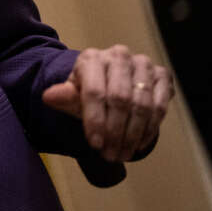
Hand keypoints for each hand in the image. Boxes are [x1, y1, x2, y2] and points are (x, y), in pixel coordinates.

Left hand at [43, 45, 174, 161]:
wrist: (110, 81)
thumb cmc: (89, 90)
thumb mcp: (73, 94)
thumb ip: (64, 97)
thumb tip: (48, 97)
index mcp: (92, 58)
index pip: (94, 91)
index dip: (95, 120)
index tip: (95, 145)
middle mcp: (119, 56)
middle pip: (120, 99)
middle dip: (115, 132)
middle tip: (110, 155)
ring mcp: (143, 64)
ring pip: (142, 104)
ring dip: (133, 135)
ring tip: (123, 154)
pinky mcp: (162, 75)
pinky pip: (160, 105)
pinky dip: (150, 128)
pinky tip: (139, 144)